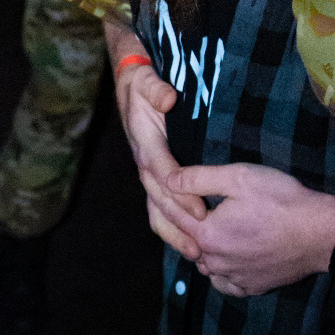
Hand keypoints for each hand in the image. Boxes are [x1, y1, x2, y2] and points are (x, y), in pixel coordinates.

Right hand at [114, 58, 207, 253]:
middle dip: (181, 222)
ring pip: (157, 211)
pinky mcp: (151, 180)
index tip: (200, 208)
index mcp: (145, 142)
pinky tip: (186, 245)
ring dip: (174, 234)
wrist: (130, 88)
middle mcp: (144, 163)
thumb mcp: (147, 80)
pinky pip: (157, 210)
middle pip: (161, 200)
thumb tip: (168, 98)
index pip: (162, 172)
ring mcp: (146, 175)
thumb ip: (156, 89)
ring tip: (195, 254)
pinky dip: (169, 230)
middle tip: (203, 241)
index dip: (180, 192)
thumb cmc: (143, 85)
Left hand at [166, 165, 334, 297]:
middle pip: (187, 242)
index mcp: (207, 234)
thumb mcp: (240, 177)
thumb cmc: (280, 199)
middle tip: (187, 205)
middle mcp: (214, 262)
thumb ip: (200, 178)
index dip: (166, 198)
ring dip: (202, 248)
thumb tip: (167, 178)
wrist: (319, 233)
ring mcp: (233, 278)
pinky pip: (225, 282)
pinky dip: (221, 270)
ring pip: (205, 264)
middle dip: (183, 224)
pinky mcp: (251, 287)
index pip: (174, 215)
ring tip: (209, 228)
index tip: (160, 186)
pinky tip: (229, 256)